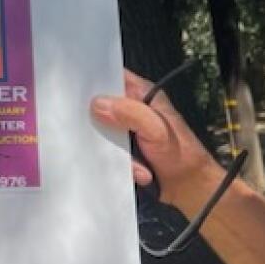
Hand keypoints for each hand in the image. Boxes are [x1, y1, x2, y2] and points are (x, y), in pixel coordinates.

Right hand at [91, 68, 224, 215]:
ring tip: (133, 160)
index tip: (75, 90)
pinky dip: (118, 163)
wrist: (190, 187)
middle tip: (91, 131)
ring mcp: (127, 130)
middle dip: (95, 119)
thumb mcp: (156, 129)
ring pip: (102, 131)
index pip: (113, 76)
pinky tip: (137, 172)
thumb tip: (97, 104)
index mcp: (142, 93)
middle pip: (102, 105)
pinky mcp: (124, 150)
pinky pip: (108, 151)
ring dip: (110, 148)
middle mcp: (133, 108)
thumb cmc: (179, 153)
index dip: (94, 80)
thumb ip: (129, 113)